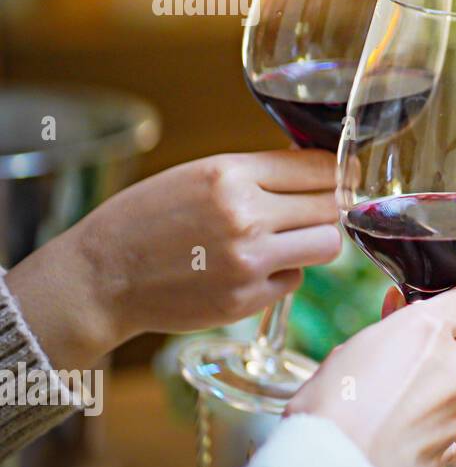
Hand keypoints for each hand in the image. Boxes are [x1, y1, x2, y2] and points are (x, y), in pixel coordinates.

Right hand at [6, 151, 340, 370]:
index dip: (338, 172)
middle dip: (328, 208)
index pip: (320, 167)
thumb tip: (320, 171)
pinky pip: (295, 280)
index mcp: (231, 174)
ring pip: (327, 245)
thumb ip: (259, 173)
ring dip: (315, 242)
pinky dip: (283, 274)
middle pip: (331, 206)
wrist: (101, 276)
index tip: (344, 176)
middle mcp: (245, 216)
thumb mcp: (199, 175)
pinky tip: (251, 269)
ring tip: (288, 240)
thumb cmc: (149, 219)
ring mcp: (248, 261)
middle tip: (312, 212)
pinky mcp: (247, 299)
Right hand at [285, 287, 455, 466]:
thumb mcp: (351, 347)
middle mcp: (454, 366)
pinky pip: (444, 425)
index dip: (451, 308)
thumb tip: (403, 312)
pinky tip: (392, 434)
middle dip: (437, 354)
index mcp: (429, 331)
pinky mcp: (450, 444)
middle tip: (398, 365)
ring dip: (430, 393)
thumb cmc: (329, 404)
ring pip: (453, 389)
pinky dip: (426, 427)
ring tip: (385, 408)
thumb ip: (390, 328)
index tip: (434, 316)